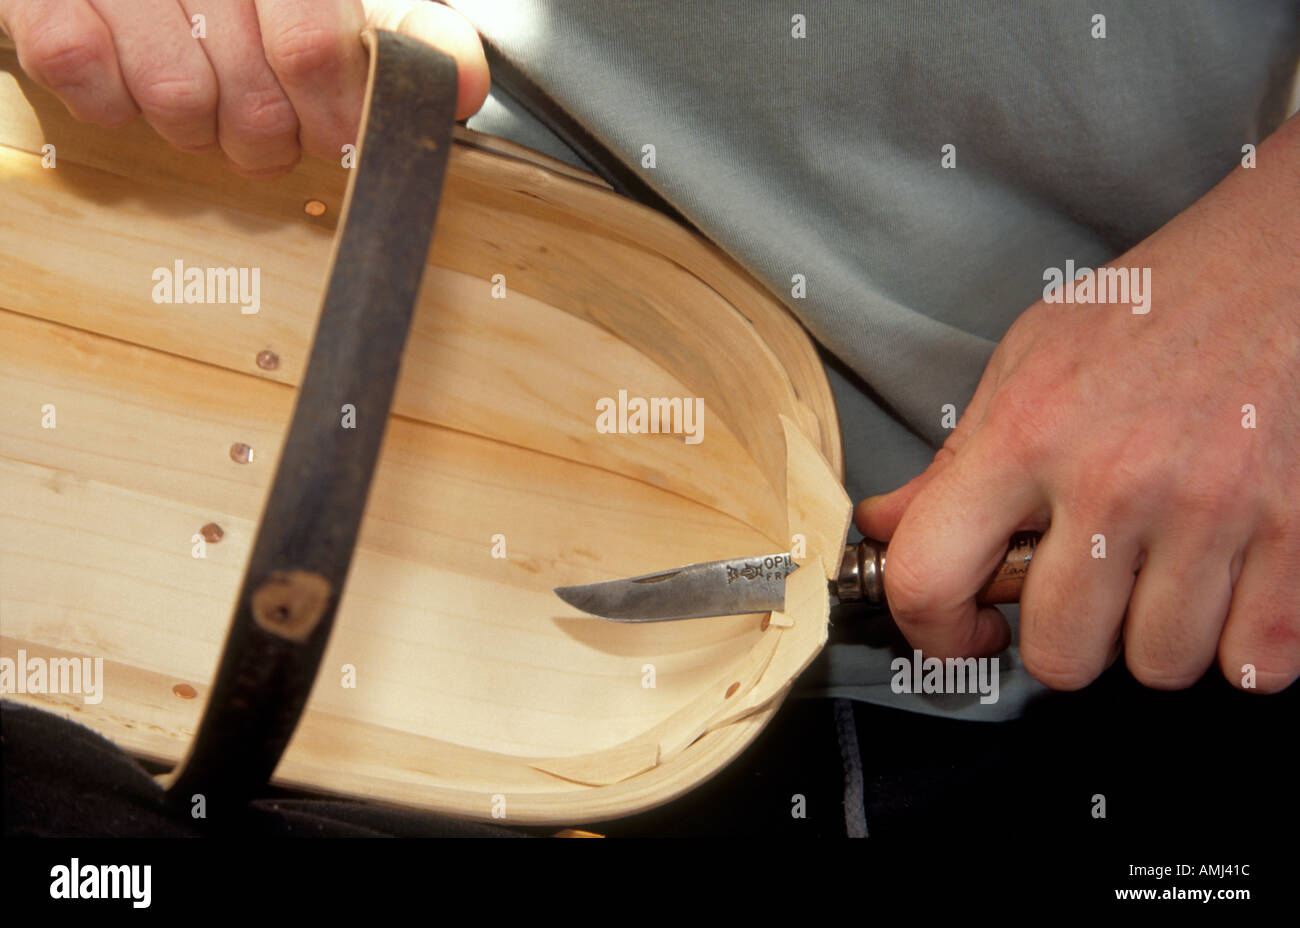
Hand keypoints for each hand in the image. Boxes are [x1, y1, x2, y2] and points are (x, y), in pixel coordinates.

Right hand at [0, 0, 489, 176]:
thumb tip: (463, 82)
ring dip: (196, 125)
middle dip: (266, 137)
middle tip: (265, 128)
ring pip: (176, 97)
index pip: (315, 47)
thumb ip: (403, 28)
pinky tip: (131, 79)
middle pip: (251, 94)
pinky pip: (82, 72)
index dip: (332, 116)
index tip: (335, 140)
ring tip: (200, 97)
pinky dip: (112, 101)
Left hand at [856, 113, 1299, 693]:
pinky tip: (1231, 587)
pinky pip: (1259, 663)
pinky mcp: (1298, 529)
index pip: (927, 579)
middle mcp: (1111, 479)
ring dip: (1159, 638)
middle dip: (1070, 639)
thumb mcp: (1026, 364)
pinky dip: (1246, 643)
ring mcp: (1210, 508)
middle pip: (1061, 656)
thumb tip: (887, 525)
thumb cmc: (1151, 311)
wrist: (1282, 259)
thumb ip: (955, 460)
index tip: (968, 630)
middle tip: (1089, 589)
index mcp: (1023, 435)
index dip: (936, 632)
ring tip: (1166, 573)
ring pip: (1161, 667)